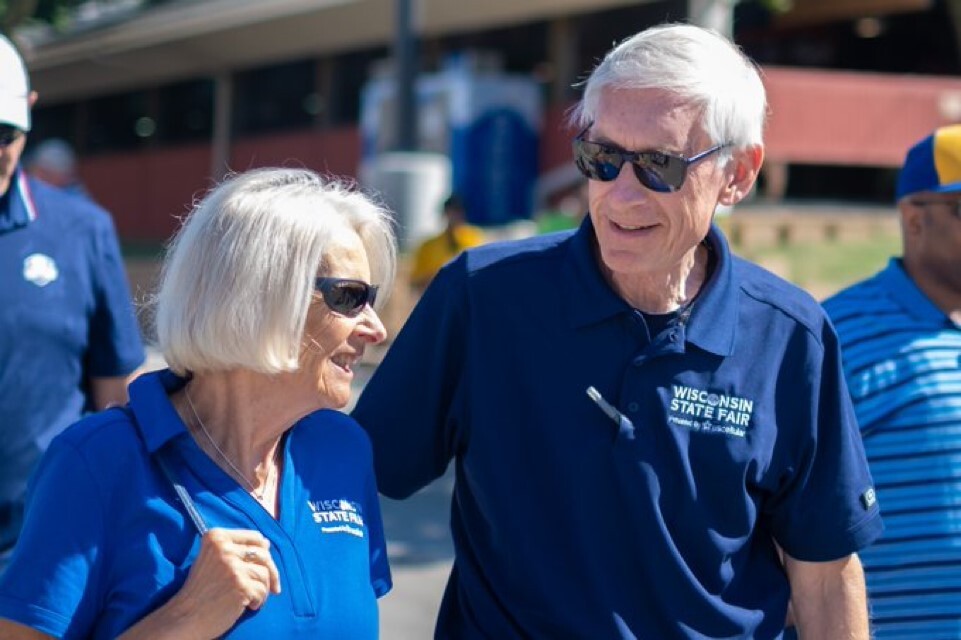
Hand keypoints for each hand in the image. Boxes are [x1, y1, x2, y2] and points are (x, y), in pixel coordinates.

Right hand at [155, 528, 280, 638]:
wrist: (184, 617)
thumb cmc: (200, 590)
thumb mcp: (212, 560)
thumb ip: (236, 549)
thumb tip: (267, 543)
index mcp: (216, 537)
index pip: (254, 537)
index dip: (264, 552)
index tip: (265, 565)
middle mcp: (224, 548)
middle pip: (264, 554)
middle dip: (271, 572)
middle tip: (272, 587)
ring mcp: (232, 566)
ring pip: (265, 573)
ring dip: (263, 589)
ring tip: (251, 598)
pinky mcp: (240, 585)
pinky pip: (262, 590)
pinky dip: (259, 601)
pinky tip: (248, 606)